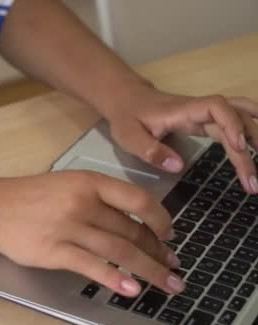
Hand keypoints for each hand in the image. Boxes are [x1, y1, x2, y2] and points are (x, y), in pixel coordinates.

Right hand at [0, 171, 183, 296]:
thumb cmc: (29, 196)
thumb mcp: (67, 185)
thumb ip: (98, 199)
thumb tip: (134, 223)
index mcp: (88, 181)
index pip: (138, 199)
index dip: (160, 219)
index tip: (169, 235)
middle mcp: (82, 202)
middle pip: (131, 230)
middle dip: (158, 252)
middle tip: (172, 267)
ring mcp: (67, 227)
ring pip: (119, 250)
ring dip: (149, 269)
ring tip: (167, 284)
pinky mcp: (53, 251)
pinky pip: (92, 266)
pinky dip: (115, 279)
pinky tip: (131, 289)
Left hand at [105, 85, 257, 192]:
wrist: (125, 98)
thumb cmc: (126, 117)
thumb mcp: (128, 136)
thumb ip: (150, 150)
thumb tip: (179, 166)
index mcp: (183, 110)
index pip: (217, 108)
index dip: (231, 124)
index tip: (239, 147)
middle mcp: (199, 109)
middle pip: (236, 117)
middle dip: (252, 145)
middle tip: (254, 182)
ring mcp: (205, 113)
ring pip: (242, 116)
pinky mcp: (206, 120)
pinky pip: (236, 121)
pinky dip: (252, 130)